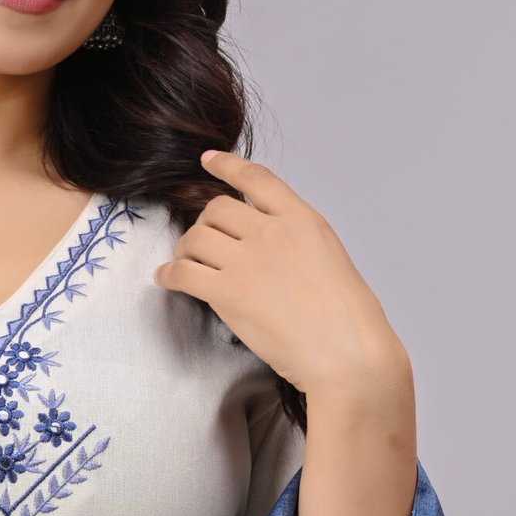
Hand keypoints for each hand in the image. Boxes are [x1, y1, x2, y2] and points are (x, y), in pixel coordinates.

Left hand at [152, 150, 401, 395]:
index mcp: (302, 220)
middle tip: (200, 245)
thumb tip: (265, 242)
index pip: (256, 179)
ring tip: (184, 263)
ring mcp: (249, 261)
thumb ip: (296, 240)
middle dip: (204, 224)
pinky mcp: (228, 293)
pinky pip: (182, 272)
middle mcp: (273, 232)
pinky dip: (168, 274)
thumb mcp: (330, 257)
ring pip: (195, 238)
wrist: (348, 355)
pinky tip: (166, 279)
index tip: (208, 160)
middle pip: (217, 209)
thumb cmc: (348, 319)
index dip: (227, 165)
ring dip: (184, 249)